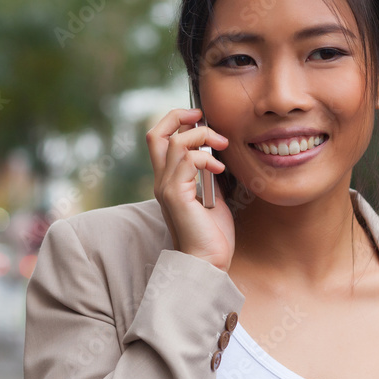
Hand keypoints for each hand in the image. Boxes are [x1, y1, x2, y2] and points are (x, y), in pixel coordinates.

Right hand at [146, 108, 234, 272]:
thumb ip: (208, 174)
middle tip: (202, 116)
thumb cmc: (211, 234)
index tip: (200, 119)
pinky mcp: (176, 195)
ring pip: (175, 142)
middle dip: (179, 116)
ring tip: (221, 146)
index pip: (160, 139)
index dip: (177, 121)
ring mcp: (166, 187)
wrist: (207, 262)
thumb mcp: (212, 196)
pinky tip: (220, 170)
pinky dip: (205, 158)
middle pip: (156, 133)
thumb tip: (217, 152)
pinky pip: (186, 160)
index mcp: (168, 179)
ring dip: (202, 137)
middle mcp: (161, 180)